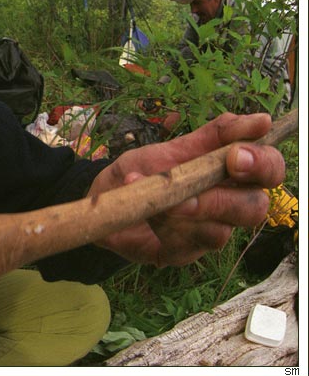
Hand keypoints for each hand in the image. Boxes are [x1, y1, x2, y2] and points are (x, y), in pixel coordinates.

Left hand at [89, 112, 284, 266]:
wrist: (106, 195)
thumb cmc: (144, 169)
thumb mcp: (174, 145)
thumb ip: (215, 134)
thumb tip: (262, 121)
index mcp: (232, 176)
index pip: (270, 170)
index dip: (263, 164)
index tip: (235, 155)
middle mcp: (228, 207)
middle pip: (255, 209)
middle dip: (226, 197)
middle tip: (194, 184)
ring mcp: (207, 232)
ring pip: (219, 230)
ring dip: (187, 209)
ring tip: (158, 195)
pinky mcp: (183, 253)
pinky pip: (183, 243)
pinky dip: (163, 222)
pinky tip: (146, 210)